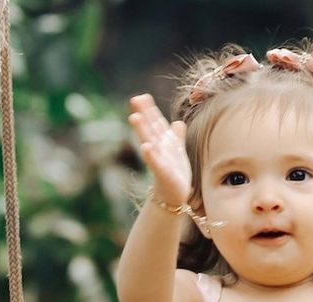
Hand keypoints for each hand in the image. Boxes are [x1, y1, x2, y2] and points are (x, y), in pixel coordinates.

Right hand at [128, 93, 191, 207]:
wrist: (175, 193)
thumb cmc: (175, 172)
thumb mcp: (177, 151)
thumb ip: (176, 137)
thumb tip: (178, 122)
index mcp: (162, 142)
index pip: (156, 123)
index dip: (150, 110)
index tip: (143, 96)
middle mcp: (158, 148)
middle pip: (150, 128)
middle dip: (143, 114)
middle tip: (134, 99)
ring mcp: (158, 159)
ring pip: (149, 141)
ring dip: (142, 130)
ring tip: (135, 118)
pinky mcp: (162, 172)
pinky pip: (155, 162)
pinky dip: (150, 154)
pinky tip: (146, 146)